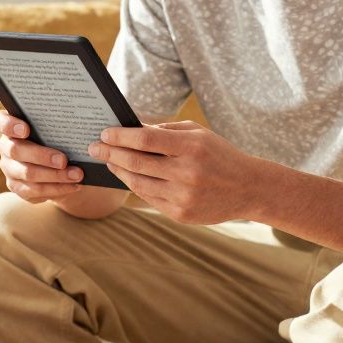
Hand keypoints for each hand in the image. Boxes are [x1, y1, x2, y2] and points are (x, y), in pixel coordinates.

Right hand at [0, 110, 84, 202]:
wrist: (59, 163)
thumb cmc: (57, 137)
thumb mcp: (56, 129)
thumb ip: (57, 125)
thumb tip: (78, 133)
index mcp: (9, 125)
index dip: (7, 125)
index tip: (25, 129)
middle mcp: (5, 146)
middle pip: (15, 150)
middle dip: (41, 156)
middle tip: (63, 160)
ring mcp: (9, 168)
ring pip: (28, 173)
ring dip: (55, 175)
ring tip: (76, 175)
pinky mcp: (17, 186)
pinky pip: (35, 190)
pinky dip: (57, 188)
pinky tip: (73, 186)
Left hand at [88, 121, 261, 224]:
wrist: (248, 188)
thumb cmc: (219, 155)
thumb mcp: (197, 134)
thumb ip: (165, 130)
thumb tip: (130, 128)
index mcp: (191, 147)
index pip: (145, 139)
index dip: (120, 136)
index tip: (104, 133)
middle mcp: (186, 173)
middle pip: (136, 162)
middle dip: (110, 153)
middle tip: (95, 147)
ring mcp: (183, 196)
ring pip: (138, 183)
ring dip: (118, 171)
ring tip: (109, 162)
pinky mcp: (180, 214)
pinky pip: (149, 198)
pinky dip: (135, 185)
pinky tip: (127, 176)